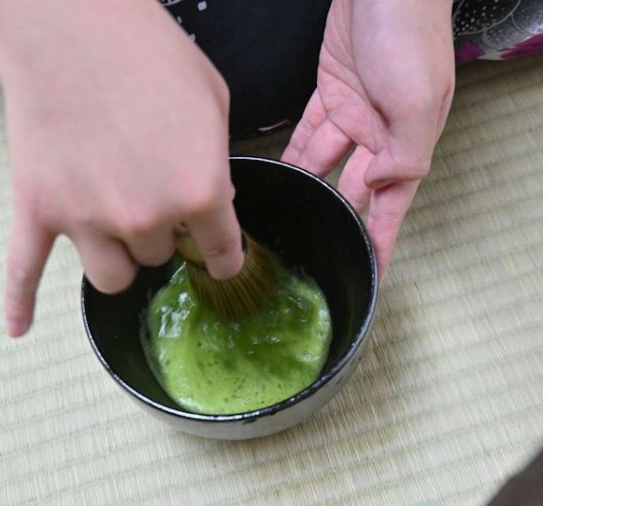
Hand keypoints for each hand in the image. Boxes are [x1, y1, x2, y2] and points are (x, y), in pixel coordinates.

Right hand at [0, 0, 242, 336]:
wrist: (70, 17)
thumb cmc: (147, 50)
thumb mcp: (212, 102)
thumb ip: (215, 164)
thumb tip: (209, 201)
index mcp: (199, 190)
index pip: (222, 252)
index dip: (222, 254)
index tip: (217, 257)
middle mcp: (145, 216)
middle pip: (160, 257)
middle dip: (161, 231)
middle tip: (148, 188)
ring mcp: (86, 218)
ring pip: (111, 276)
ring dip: (118, 257)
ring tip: (112, 222)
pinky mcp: (38, 208)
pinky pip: (25, 272)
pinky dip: (20, 302)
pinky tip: (18, 328)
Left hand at [282, 0, 454, 278]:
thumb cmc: (410, 34)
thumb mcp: (418, 101)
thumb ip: (404, 153)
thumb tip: (380, 187)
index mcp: (407, 144)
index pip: (392, 208)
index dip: (381, 244)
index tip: (370, 276)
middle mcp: (381, 136)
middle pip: (355, 193)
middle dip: (338, 220)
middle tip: (311, 249)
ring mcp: (354, 114)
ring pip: (325, 165)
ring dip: (307, 189)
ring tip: (283, 216)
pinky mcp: (331, 92)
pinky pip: (308, 131)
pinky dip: (294, 151)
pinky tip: (281, 171)